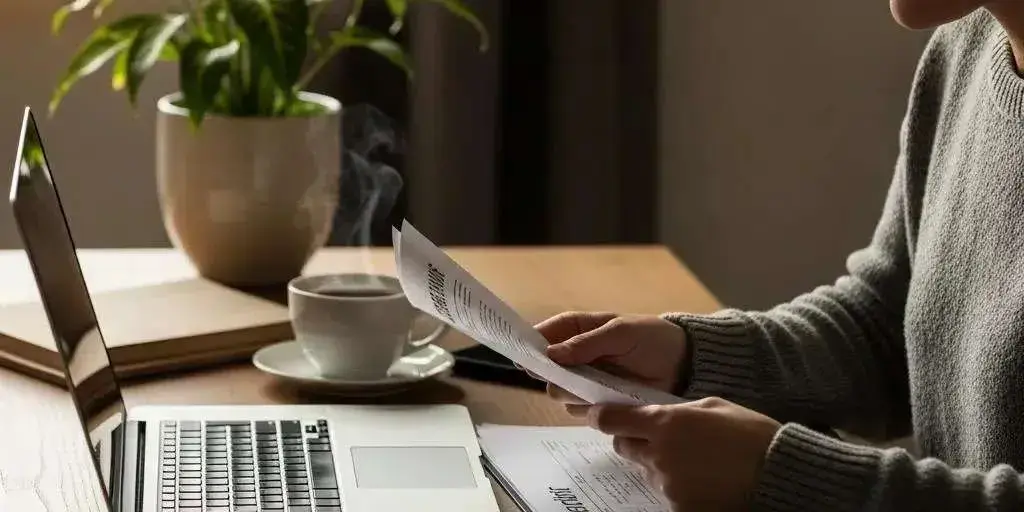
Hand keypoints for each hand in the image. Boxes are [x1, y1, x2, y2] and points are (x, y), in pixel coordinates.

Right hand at [534, 312, 686, 414]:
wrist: (682, 365)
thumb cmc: (652, 339)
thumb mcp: (621, 333)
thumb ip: (587, 343)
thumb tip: (552, 353)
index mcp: (580, 329)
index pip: (547, 333)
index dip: (532, 343)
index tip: (523, 357)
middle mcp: (577, 356)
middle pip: (548, 370)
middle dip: (555, 376)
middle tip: (572, 378)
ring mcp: (587, 380)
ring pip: (561, 393)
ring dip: (574, 394)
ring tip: (599, 387)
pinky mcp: (599, 402)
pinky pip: (581, 411)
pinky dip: (590, 409)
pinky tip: (607, 400)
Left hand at [590, 397, 780, 511]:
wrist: (779, 473)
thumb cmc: (751, 434)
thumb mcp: (713, 405)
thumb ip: (677, 411)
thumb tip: (657, 415)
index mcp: (665, 422)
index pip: (611, 420)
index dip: (602, 417)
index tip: (600, 415)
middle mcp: (659, 454)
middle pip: (624, 446)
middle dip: (634, 440)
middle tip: (658, 438)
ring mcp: (668, 485)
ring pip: (646, 472)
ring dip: (659, 465)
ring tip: (694, 461)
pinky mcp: (679, 508)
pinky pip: (666, 494)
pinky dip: (678, 487)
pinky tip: (702, 480)